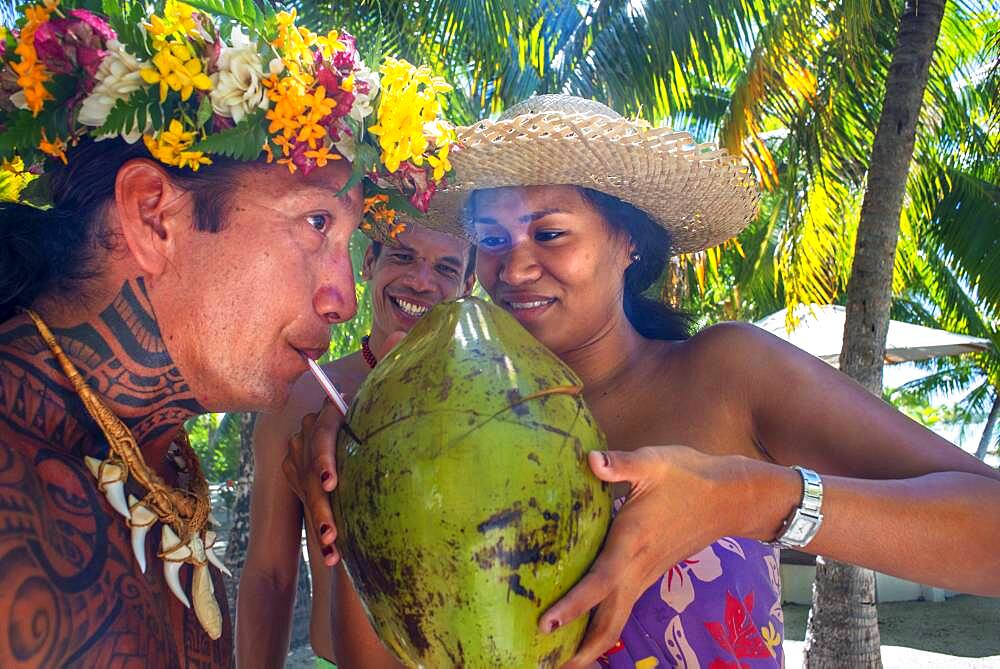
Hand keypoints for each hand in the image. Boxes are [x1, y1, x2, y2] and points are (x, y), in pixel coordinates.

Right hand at [281, 331, 407, 566]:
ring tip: (333, 552)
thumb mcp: (393, 390)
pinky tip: (333, 556)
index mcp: (334, 412)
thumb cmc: (391, 410)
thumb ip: (394, 362)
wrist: (378, 445)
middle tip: (333, 535)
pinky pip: (307, 506)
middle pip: (308, 471)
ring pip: (304, 493)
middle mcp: (314, 433)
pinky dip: (319, 530)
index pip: (322, 432)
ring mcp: (305, 457)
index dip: (323, 457)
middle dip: (319, 505)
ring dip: (318, 523)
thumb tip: (404, 333)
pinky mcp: (306, 479)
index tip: (332, 484)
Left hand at [540, 446, 745, 668]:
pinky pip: (622, 607)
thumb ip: (621, 464)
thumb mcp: (653, 462)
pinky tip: (584, 622)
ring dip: (591, 642)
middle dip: (582, 651)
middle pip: (609, 623)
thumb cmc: (689, 476)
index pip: (598, 583)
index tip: (545, 626)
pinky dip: (602, 623)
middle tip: (549, 665)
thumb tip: (591, 459)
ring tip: (561, 658)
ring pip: (616, 619)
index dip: (572, 606)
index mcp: (632, 544)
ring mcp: (645, 575)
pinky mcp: (648, 573)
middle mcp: (637, 569)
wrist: (730, 496)